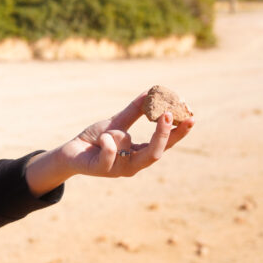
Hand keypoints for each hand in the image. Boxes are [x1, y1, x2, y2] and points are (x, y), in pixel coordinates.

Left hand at [66, 92, 193, 177]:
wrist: (70, 151)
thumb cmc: (95, 139)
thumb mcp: (117, 122)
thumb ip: (135, 110)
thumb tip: (152, 92)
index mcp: (140, 153)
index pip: (165, 144)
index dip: (179, 132)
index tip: (191, 116)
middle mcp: (133, 165)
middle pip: (156, 153)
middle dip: (165, 135)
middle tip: (169, 113)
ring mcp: (118, 169)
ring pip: (133, 155)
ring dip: (125, 138)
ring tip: (113, 130)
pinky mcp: (102, 169)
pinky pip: (110, 153)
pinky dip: (108, 141)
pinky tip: (101, 138)